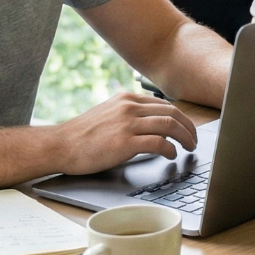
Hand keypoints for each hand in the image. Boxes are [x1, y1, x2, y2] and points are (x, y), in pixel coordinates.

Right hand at [53, 91, 198, 174]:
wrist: (60, 146)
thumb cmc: (82, 136)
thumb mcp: (108, 114)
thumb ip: (129, 115)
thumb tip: (153, 126)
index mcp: (126, 99)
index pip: (164, 105)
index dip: (182, 118)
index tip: (188, 129)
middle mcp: (129, 107)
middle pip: (173, 112)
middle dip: (189, 128)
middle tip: (194, 140)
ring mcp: (127, 123)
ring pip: (170, 125)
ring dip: (185, 138)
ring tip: (189, 148)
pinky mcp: (124, 142)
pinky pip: (159, 143)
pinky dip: (170, 150)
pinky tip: (171, 155)